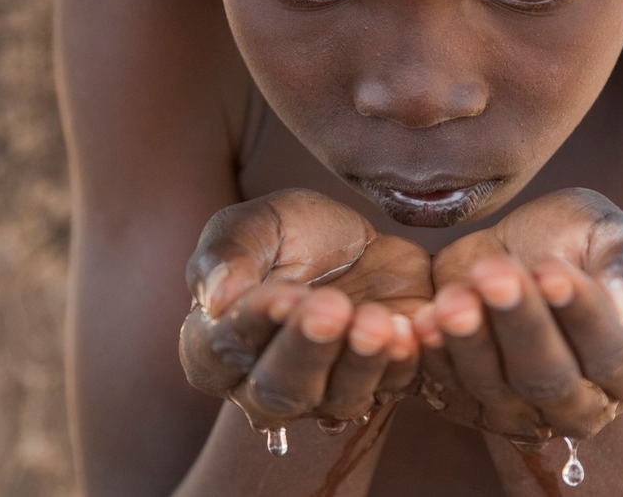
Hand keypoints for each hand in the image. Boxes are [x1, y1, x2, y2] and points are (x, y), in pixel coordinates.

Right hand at [179, 189, 432, 429]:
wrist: (363, 242)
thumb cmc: (292, 235)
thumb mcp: (257, 224)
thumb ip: (228, 253)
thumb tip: (215, 298)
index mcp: (216, 346)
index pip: (221, 351)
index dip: (250, 326)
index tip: (281, 293)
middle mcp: (265, 385)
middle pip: (278, 392)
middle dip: (306, 350)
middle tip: (331, 307)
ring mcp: (326, 394)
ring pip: (339, 399)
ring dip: (359, 361)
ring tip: (375, 319)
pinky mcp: (383, 384)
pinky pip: (393, 386)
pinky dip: (400, 361)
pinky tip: (407, 328)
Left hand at [413, 188, 622, 444]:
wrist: (518, 250)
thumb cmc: (583, 243)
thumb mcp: (617, 237)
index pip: (612, 354)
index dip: (582, 315)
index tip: (551, 270)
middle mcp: (586, 404)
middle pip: (549, 380)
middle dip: (519, 325)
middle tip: (494, 276)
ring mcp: (526, 414)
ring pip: (495, 390)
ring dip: (470, 342)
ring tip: (452, 298)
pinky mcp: (471, 406)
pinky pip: (448, 389)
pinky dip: (433, 356)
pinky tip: (420, 321)